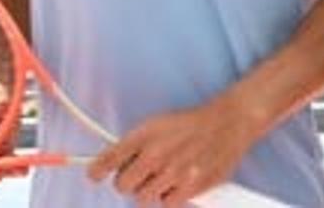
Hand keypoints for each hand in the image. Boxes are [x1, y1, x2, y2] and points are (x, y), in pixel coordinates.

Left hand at [87, 97, 252, 206]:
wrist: (228, 123)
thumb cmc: (190, 125)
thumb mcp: (157, 124)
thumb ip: (133, 145)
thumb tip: (109, 166)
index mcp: (144, 135)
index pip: (108, 160)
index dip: (97, 171)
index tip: (95, 174)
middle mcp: (155, 154)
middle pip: (122, 185)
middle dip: (129, 181)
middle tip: (142, 174)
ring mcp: (173, 172)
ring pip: (143, 198)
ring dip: (150, 190)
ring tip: (165, 176)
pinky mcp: (190, 186)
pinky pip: (166, 204)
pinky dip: (170, 197)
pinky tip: (178, 183)